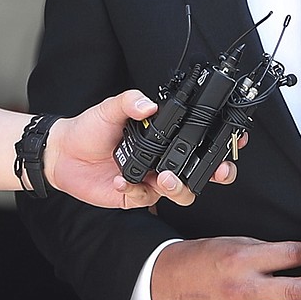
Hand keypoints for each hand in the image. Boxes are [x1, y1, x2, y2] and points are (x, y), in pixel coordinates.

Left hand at [43, 90, 241, 207]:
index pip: (200, 137)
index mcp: (165, 134)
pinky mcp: (137, 195)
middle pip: (203, 169)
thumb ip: (130, 101)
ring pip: (183, 190)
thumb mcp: (110, 108)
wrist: (63, 155)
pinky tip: (121, 180)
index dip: (223, 141)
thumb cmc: (90, 128)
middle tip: (220, 170)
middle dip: (218, 172)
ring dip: (178, 186)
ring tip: (162, 177)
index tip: (237, 139)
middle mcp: (165, 157)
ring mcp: (153, 178)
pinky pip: (147, 198)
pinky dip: (135, 190)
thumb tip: (149, 105)